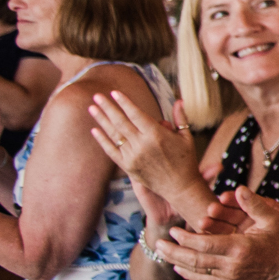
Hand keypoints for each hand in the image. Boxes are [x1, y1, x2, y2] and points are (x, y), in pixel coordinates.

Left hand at [86, 87, 200, 200]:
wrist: (180, 187)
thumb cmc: (186, 161)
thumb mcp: (186, 137)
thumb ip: (180, 118)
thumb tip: (179, 100)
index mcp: (156, 135)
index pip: (135, 114)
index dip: (124, 102)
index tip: (114, 92)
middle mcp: (142, 144)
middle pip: (120, 121)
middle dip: (108, 107)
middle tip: (96, 95)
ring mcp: (133, 156)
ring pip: (113, 134)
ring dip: (101, 120)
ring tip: (92, 107)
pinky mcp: (128, 167)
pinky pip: (111, 151)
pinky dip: (102, 140)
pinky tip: (95, 130)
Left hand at [156, 186, 278, 279]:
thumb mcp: (272, 219)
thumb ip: (254, 204)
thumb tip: (238, 188)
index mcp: (240, 248)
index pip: (204, 244)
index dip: (186, 238)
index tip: (173, 230)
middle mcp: (232, 266)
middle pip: (194, 260)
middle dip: (173, 251)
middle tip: (158, 242)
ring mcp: (230, 278)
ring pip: (196, 272)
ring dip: (176, 262)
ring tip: (161, 252)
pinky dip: (189, 274)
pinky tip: (178, 267)